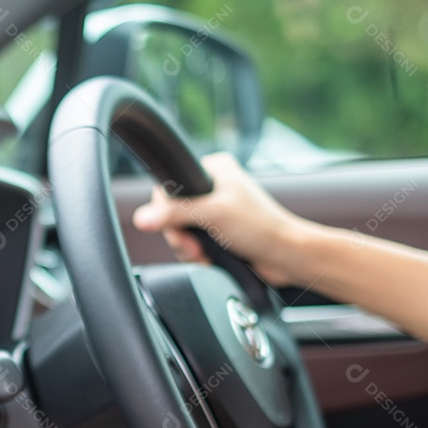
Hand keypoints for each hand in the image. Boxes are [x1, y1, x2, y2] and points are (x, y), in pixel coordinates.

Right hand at [132, 152, 309, 285]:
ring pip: (180, 231)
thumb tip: (142, 219)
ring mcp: (215, 210)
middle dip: (180, 236)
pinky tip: (209, 258)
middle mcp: (213, 186)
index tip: (177, 228)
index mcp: (214, 168)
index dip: (166, 211)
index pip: (170, 185)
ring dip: (188, 248)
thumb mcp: (212, 215)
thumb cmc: (262, 229)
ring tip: (204, 254)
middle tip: (193, 246)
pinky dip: (196, 254)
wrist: (286, 257)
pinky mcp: (217, 231)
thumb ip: (174, 215)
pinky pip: (191, 242)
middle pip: (171, 212)